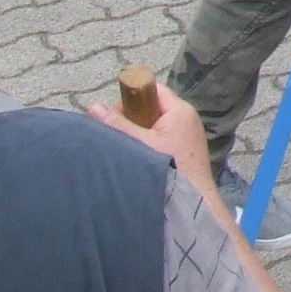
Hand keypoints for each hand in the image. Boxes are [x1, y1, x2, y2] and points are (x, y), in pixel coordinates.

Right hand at [85, 73, 218, 206]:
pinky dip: (150, 144)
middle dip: (133, 118)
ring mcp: (188, 134)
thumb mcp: (141, 145)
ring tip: (130, 148)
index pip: (152, 89)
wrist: (196, 202)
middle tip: (120, 135)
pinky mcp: (186, 149)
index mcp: (180, 110)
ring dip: (140, 134)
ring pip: (156, 124)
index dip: (133, 97)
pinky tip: (141, 158)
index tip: (117, 115)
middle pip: (152, 106)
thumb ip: (118, 125)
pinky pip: (163, 137)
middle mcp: (187, 118)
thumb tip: (94, 107)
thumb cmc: (171, 169)